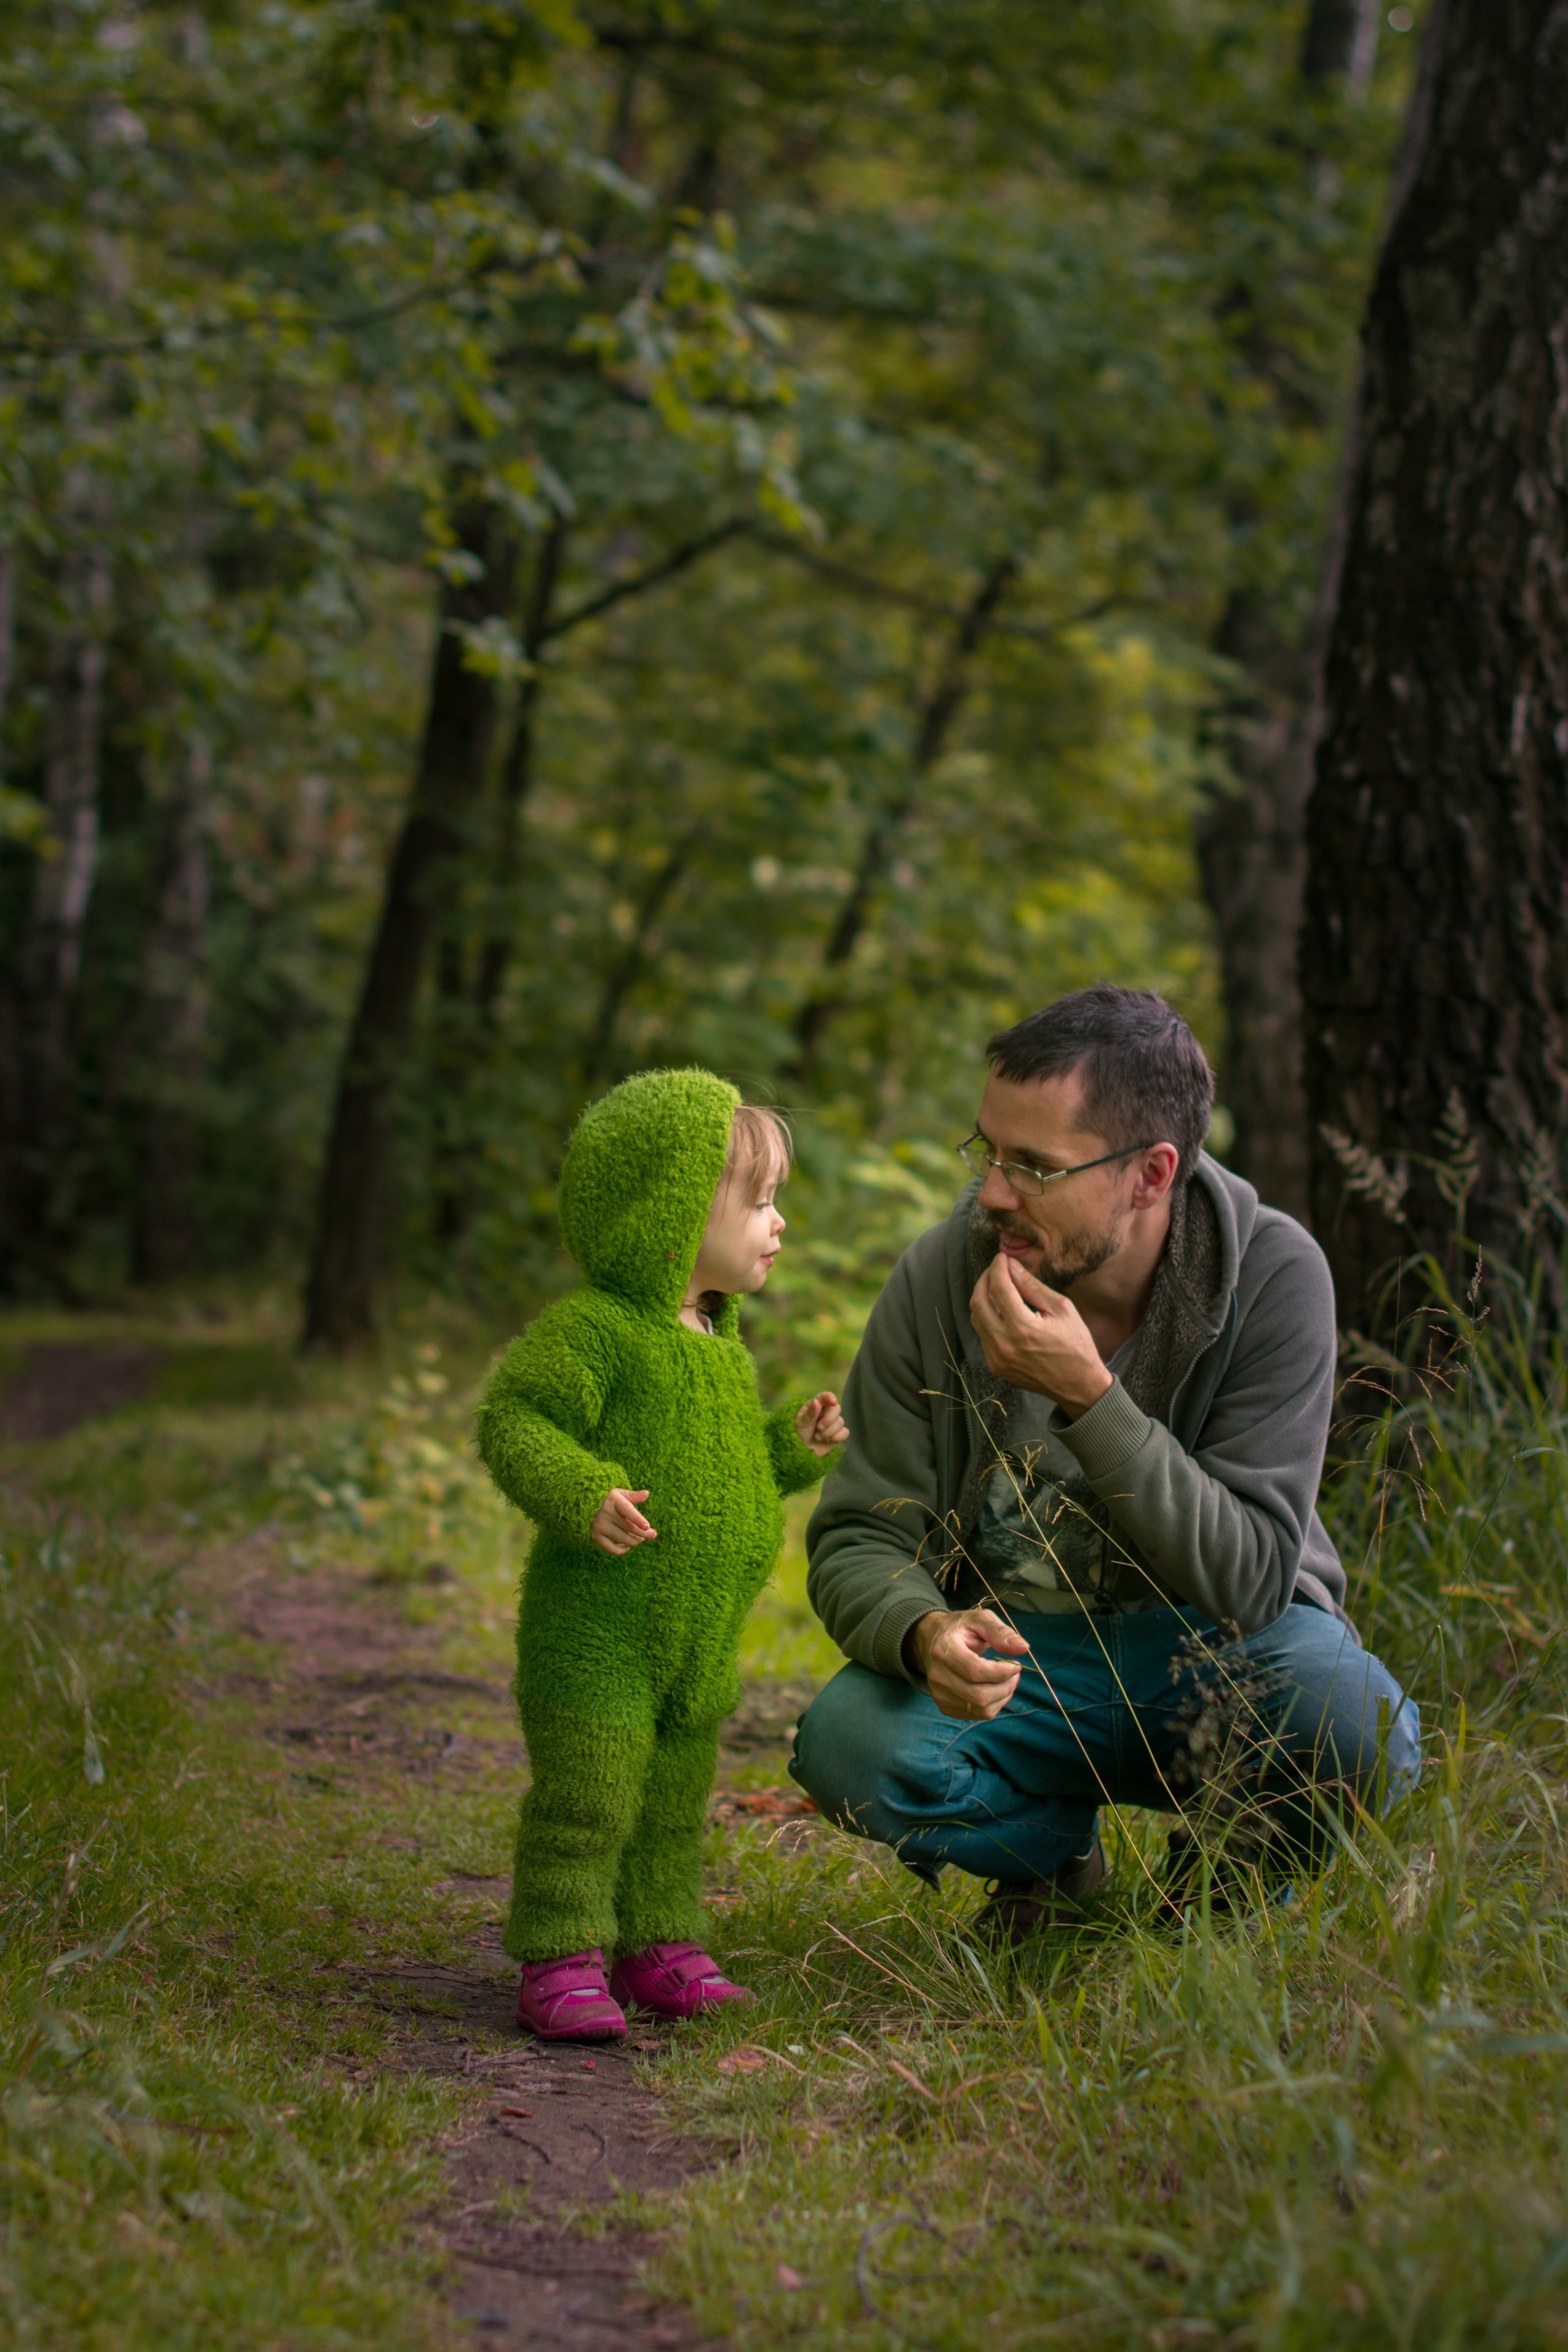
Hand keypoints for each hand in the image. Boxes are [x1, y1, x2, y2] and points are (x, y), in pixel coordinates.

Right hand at [590, 1488, 656, 1555]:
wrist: (590, 1507)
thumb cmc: (613, 1501)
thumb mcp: (622, 1495)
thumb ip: (634, 1495)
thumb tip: (646, 1493)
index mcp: (614, 1500)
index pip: (627, 1510)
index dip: (638, 1519)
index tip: (647, 1527)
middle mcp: (605, 1512)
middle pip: (629, 1527)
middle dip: (644, 1533)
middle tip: (653, 1535)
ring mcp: (600, 1525)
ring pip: (623, 1539)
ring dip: (635, 1541)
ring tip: (640, 1539)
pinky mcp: (596, 1535)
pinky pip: (611, 1548)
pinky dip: (621, 1550)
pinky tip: (627, 1546)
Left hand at [796, 1391, 848, 1455]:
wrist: (805, 1450)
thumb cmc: (801, 1433)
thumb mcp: (801, 1423)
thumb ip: (810, 1413)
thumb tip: (817, 1401)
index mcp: (816, 1405)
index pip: (825, 1397)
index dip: (830, 1397)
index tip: (833, 1402)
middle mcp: (827, 1411)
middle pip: (836, 1408)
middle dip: (828, 1420)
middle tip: (819, 1428)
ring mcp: (834, 1422)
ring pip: (840, 1422)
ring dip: (828, 1432)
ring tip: (818, 1437)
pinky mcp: (840, 1433)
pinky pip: (845, 1432)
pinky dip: (836, 1437)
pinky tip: (828, 1440)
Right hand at [905, 1607, 1030, 1720]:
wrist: (932, 1640)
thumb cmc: (960, 1628)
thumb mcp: (979, 1619)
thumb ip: (1000, 1632)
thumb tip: (1023, 1648)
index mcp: (943, 1650)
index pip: (975, 1671)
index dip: (1002, 1672)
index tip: (1016, 1664)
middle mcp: (937, 1675)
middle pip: (979, 1695)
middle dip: (1006, 1687)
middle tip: (1015, 1674)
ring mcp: (939, 1694)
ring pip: (981, 1709)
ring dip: (1003, 1696)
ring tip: (1007, 1680)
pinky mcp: (944, 1706)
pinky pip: (978, 1714)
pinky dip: (994, 1704)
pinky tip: (995, 1688)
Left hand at [968, 1251, 1113, 1416]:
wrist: (1078, 1385)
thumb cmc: (1075, 1344)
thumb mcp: (1061, 1309)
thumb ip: (1032, 1286)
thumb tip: (1011, 1266)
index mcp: (1024, 1328)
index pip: (999, 1287)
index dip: (998, 1267)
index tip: (1002, 1257)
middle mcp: (1004, 1344)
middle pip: (978, 1301)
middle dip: (985, 1278)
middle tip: (996, 1268)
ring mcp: (997, 1357)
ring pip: (976, 1317)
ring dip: (983, 1297)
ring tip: (998, 1286)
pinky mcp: (995, 1365)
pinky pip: (982, 1334)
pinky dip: (987, 1317)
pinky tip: (1001, 1309)